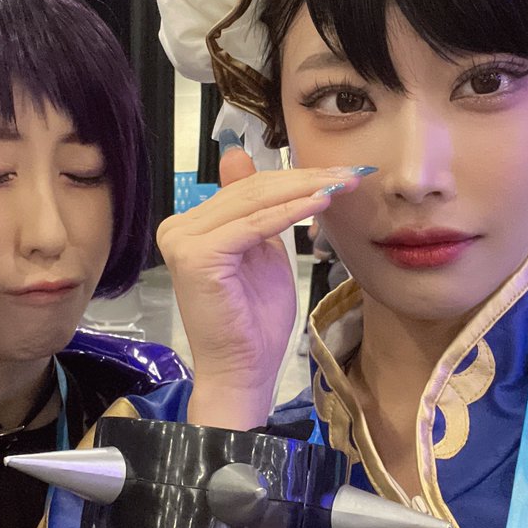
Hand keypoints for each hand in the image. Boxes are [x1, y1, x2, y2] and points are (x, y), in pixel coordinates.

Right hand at [157, 150, 368, 426]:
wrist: (242, 371)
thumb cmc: (255, 323)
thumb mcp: (262, 253)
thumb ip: (256, 210)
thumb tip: (240, 155)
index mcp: (189, 226)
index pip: (247, 189)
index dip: (294, 177)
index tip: (339, 173)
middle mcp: (178, 228)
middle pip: (251, 190)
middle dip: (305, 179)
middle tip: (349, 174)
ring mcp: (182, 240)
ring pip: (254, 202)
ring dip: (305, 190)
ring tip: (343, 185)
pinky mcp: (196, 255)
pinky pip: (254, 226)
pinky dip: (291, 213)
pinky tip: (322, 204)